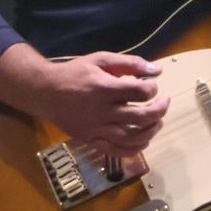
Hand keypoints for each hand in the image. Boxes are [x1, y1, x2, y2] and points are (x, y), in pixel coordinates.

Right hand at [0, 44, 169, 157]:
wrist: (45, 92)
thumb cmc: (75, 73)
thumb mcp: (100, 59)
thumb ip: (129, 63)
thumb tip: (157, 70)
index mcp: (104, 88)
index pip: (139, 92)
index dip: (153, 88)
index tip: (152, 85)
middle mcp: (101, 111)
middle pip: (140, 116)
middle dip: (159, 110)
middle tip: (164, 102)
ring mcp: (96, 128)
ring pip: (131, 137)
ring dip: (151, 130)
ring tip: (158, 122)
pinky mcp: (90, 140)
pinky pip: (116, 151)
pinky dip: (134, 149)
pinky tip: (144, 141)